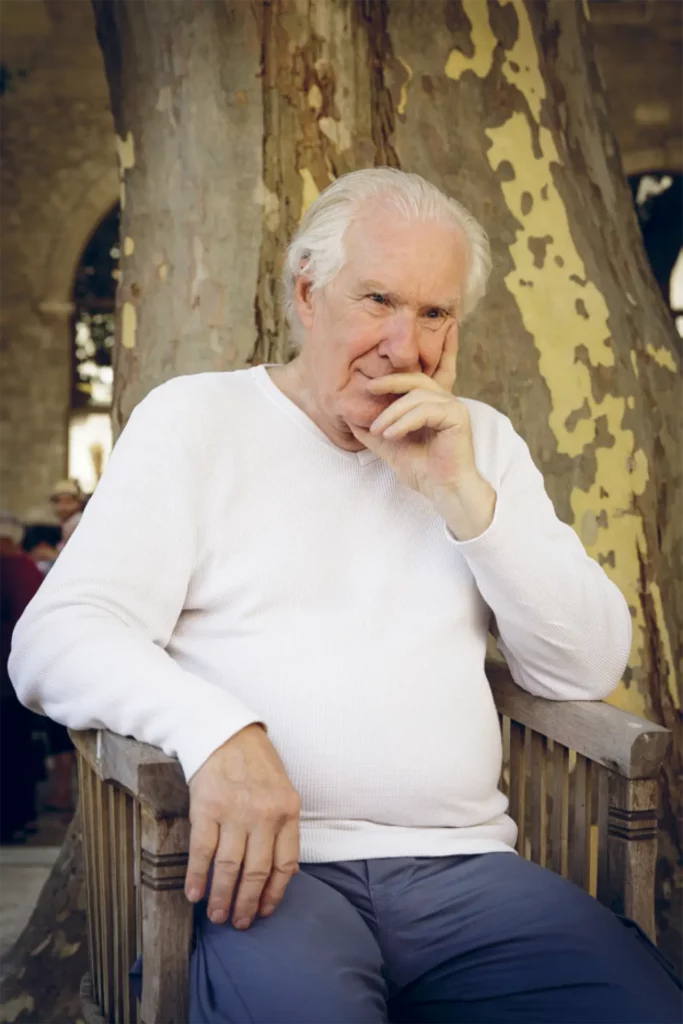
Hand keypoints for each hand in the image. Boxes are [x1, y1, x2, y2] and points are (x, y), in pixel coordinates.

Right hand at [185, 724, 300, 929]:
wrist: (225, 732)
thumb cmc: (256, 764)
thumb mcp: (281, 790)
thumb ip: (283, 826)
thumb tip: (283, 872)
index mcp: (287, 810)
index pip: (285, 864)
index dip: (273, 894)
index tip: (264, 911)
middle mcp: (264, 814)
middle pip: (256, 872)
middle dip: (247, 904)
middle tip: (239, 923)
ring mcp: (235, 811)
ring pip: (229, 868)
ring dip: (221, 897)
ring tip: (216, 914)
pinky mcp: (207, 808)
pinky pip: (202, 852)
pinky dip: (197, 877)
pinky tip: (193, 894)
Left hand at [350, 373, 496, 540]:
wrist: (443, 490)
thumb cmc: (423, 471)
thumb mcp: (390, 447)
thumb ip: (373, 433)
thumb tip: (349, 418)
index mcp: (432, 405)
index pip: (411, 383)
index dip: (390, 381)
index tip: (366, 387)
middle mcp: (445, 402)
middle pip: (416, 381)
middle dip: (391, 383)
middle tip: (369, 389)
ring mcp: (453, 408)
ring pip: (417, 397)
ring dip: (392, 413)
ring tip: (377, 430)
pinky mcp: (458, 417)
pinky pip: (426, 411)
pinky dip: (405, 422)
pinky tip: (392, 435)